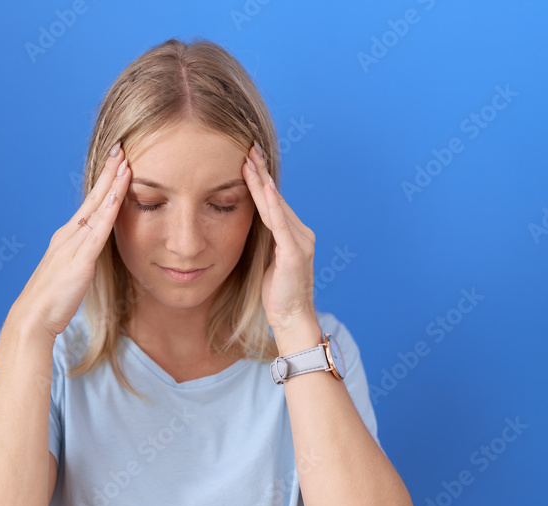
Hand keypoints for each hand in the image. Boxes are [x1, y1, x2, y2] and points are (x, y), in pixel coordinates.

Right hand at [12, 141, 131, 338]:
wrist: (32, 318)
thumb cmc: (51, 302)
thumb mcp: (70, 274)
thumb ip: (82, 261)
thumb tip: (94, 257)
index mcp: (67, 238)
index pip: (90, 204)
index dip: (104, 182)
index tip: (116, 163)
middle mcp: (69, 235)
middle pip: (93, 197)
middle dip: (108, 172)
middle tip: (121, 148)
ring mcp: (73, 245)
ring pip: (97, 207)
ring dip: (112, 183)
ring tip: (125, 161)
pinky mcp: (80, 260)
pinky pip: (98, 229)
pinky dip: (109, 209)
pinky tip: (119, 193)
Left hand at [242, 141, 317, 336]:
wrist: (293, 319)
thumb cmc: (277, 295)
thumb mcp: (267, 262)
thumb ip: (264, 242)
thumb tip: (248, 226)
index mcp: (293, 234)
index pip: (272, 201)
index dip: (259, 178)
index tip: (247, 157)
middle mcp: (300, 233)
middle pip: (275, 197)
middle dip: (260, 171)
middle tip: (247, 145)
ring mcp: (299, 242)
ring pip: (275, 205)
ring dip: (260, 181)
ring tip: (248, 159)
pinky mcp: (294, 253)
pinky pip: (280, 224)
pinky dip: (271, 204)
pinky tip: (262, 186)